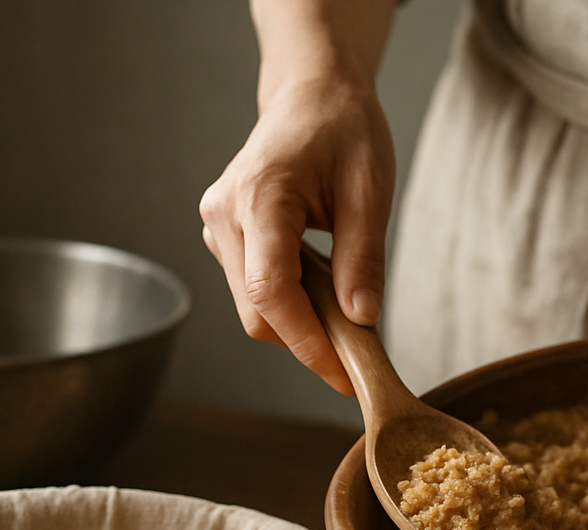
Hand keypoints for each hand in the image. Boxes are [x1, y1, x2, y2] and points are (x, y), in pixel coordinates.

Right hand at [199, 72, 394, 395]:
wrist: (312, 95)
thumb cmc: (342, 129)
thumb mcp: (369, 190)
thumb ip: (363, 258)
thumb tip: (361, 320)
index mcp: (259, 197)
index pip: (271, 293)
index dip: (307, 343)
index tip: (345, 375)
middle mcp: (224, 215)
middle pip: (258, 312)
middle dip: (308, 342)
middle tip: (360, 355)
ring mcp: (218, 227)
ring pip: (254, 308)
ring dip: (299, 324)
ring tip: (346, 312)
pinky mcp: (225, 238)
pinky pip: (254, 290)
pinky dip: (290, 305)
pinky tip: (323, 291)